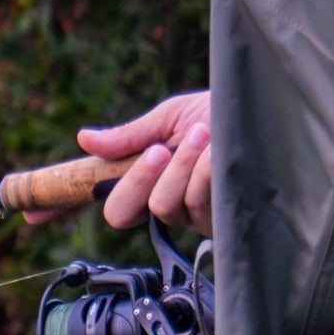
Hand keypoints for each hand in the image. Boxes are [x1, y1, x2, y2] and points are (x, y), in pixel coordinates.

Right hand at [79, 88, 212, 231]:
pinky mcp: (219, 222)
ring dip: (182, 165)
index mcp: (148, 181)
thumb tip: (84, 139)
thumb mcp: (170, 118)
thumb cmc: (220, 113)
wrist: (266, 113)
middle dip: (139, 177)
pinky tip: (219, 150)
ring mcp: (193, 216)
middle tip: (159, 150)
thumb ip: (130, 135)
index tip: (67, 194)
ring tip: (203, 134)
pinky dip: (206, 172)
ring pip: (164, 205)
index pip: (108, 203)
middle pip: (124, 212)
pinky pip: (198, 203)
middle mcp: (166, 204)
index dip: (86, 198)